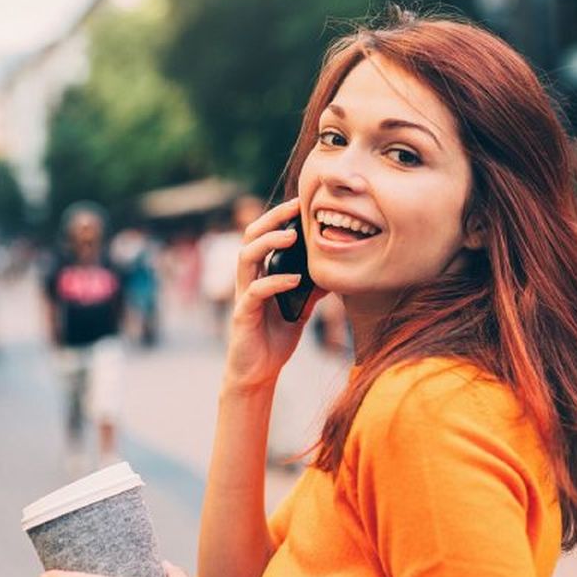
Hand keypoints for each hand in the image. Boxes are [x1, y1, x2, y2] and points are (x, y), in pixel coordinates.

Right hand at [223, 197, 324, 391]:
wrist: (258, 372)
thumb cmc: (276, 338)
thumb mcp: (300, 309)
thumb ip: (311, 290)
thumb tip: (334, 273)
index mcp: (260, 274)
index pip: (264, 236)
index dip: (279, 218)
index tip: (301, 204)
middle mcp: (248, 280)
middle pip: (251, 237)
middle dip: (272, 219)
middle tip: (295, 209)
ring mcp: (243, 296)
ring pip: (245, 258)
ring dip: (267, 243)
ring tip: (290, 237)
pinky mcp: (242, 315)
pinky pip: (255, 292)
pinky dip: (275, 282)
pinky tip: (294, 279)